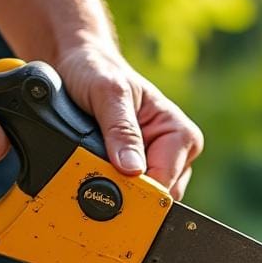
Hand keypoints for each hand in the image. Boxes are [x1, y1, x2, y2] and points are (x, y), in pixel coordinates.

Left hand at [54, 44, 202, 199]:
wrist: (80, 65)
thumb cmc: (99, 70)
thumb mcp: (108, 93)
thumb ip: (121, 130)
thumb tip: (131, 169)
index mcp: (181, 133)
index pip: (165, 179)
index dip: (137, 189)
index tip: (109, 187)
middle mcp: (177, 151)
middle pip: (158, 194)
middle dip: (128, 190)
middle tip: (97, 170)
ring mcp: (159, 162)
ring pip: (145, 197)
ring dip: (118, 187)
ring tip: (96, 160)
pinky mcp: (141, 169)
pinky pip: (130, 191)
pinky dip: (111, 185)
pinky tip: (98, 165)